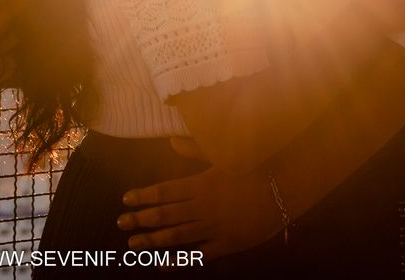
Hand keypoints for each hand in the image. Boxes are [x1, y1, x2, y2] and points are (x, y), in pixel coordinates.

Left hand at [116, 160, 280, 260]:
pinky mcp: (226, 245)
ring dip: (153, 241)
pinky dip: (178, 261)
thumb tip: (171, 140)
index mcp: (200, 183)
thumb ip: (195, 149)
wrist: (283, 188)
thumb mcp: (223, 154)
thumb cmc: (252, 166)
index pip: (164, 191)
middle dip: (141, 219)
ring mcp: (213, 228)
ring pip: (176, 236)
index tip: (125, 199)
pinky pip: (198, 256)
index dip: (143, 196)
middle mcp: (202, 207)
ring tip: (133, 244)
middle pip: (165, 214)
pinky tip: (161, 264)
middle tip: (120, 222)